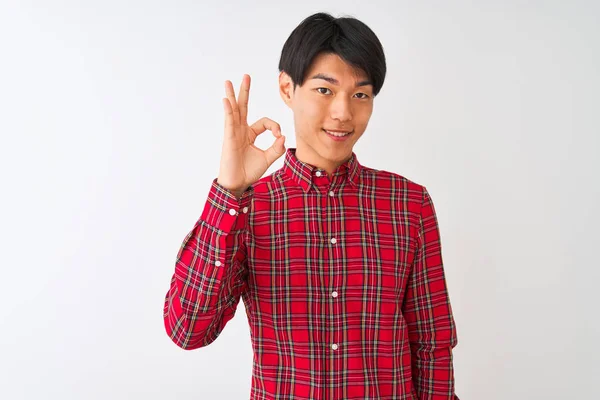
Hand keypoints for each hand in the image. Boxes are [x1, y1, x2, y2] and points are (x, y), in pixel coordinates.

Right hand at [217, 74, 285, 195]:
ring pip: (234, 110)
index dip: (275, 126)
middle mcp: (240, 131)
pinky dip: (228, 111)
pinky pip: (229, 122)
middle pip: (243, 107)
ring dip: (232, 95)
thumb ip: (276, 148)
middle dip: (245, 91)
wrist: (238, 184)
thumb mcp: (268, 158)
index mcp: (250, 134)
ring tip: (228, 82)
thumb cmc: (249, 171)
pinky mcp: (229, 139)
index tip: (279, 137)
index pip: (264, 122)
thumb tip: (283, 137)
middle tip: (246, 76)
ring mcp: (233, 133)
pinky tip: (226, 100)